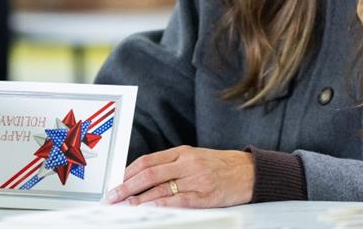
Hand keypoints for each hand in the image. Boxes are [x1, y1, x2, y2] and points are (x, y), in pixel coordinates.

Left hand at [104, 146, 254, 207]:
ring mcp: (196, 179)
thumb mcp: (196, 157)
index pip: (148, 161)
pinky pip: (178, 201)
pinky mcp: (205, 195)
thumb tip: (143, 176)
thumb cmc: (221, 165)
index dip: (128, 172)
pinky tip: (148, 208)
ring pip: (160, 188)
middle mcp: (188, 163)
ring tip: (125, 205)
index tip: (115, 182)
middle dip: (127, 186)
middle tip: (113, 196)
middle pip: (149, 174)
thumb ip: (172, 165)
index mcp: (183, 152)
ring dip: (138, 199)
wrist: (249, 172)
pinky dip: (160, 205)